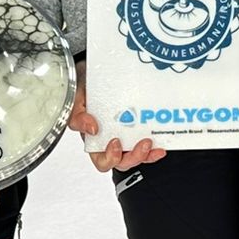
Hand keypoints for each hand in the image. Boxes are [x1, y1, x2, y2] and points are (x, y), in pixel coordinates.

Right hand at [68, 55, 165, 172]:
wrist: (94, 76)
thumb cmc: (84, 91)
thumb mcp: (76, 101)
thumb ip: (78, 117)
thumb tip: (92, 129)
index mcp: (95, 141)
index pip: (102, 160)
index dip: (110, 157)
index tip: (116, 141)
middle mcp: (111, 143)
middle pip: (123, 162)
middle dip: (134, 157)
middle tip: (143, 143)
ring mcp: (127, 138)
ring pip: (137, 156)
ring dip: (147, 154)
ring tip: (152, 142)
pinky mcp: (139, 130)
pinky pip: (148, 146)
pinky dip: (155, 148)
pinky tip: (161, 143)